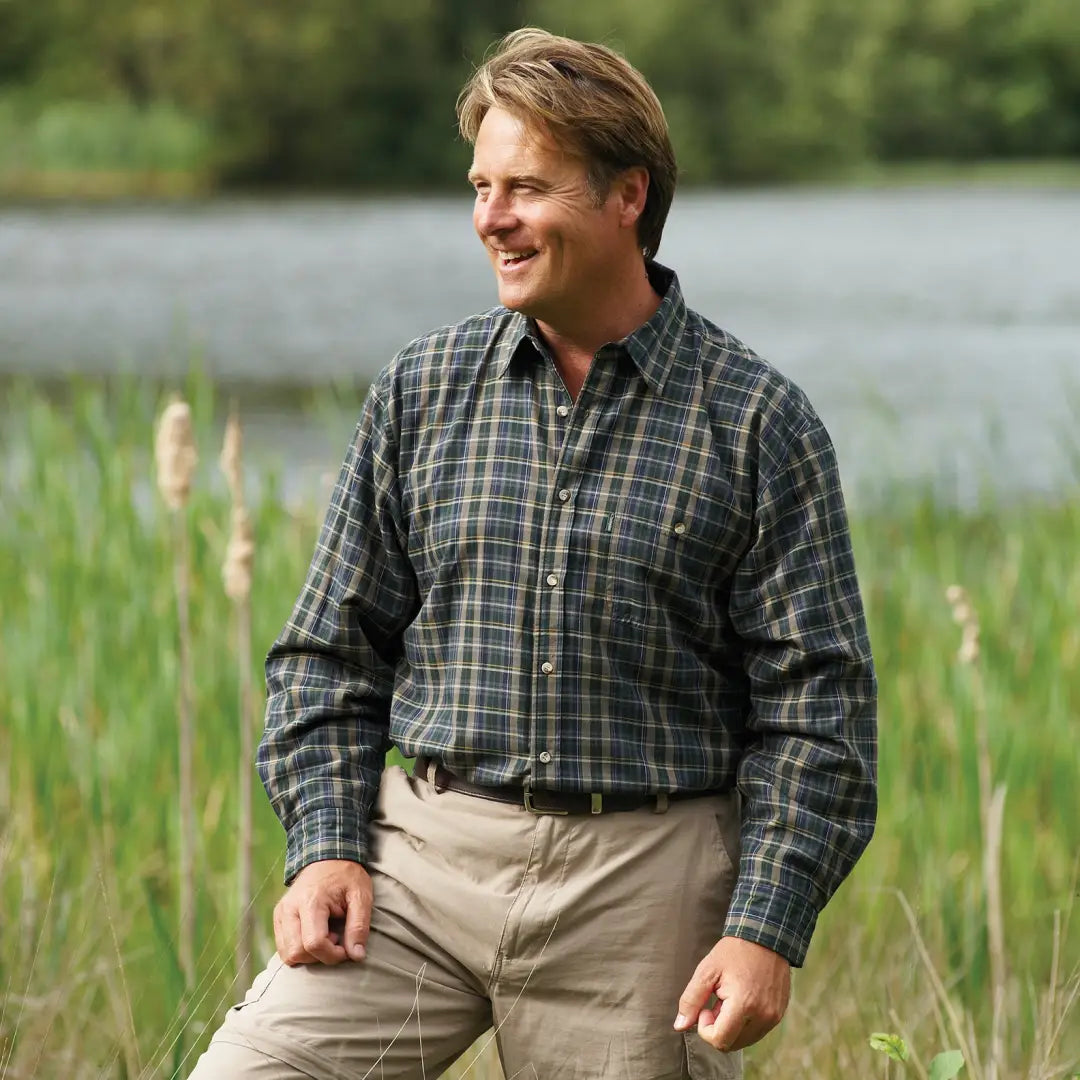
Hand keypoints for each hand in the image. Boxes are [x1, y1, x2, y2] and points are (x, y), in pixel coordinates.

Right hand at [273, 859, 372, 965]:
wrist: (328, 856)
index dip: (332, 955)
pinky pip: (283, 948)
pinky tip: (316, 936)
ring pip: (287, 954)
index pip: (314, 943)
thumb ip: (359, 926)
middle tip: (337, 940)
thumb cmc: (347, 876)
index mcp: (310, 901)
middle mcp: (289, 908)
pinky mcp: (278, 917)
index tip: (347, 948)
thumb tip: (356, 956)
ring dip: (309, 956)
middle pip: (297, 952)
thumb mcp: (361, 896)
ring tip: (326, 936)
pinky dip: (300, 950)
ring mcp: (281, 913)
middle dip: (320, 956)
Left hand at [673, 936, 790, 1051]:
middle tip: (716, 1002)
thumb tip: (679, 1027)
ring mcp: (773, 1017)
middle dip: (718, 1028)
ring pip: (744, 1041)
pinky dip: (744, 1024)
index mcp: (744, 1004)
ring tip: (729, 999)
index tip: (705, 1007)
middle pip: (731, 1045)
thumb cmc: (733, 952)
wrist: (765, 936)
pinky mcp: (778, 1015)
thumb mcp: (706, 971)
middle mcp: (763, 1015)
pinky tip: (741, 1000)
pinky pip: (756, 1032)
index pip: (720, 1041)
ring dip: (731, 1027)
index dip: (705, 1029)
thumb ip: (691, 1000)